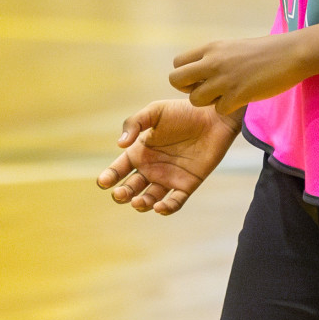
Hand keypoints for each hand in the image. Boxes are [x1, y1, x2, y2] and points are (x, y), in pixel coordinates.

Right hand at [96, 99, 241, 214]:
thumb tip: (120, 144)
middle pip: (130, 188)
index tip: (104, 182)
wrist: (214, 116)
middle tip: (121, 193)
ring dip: (141, 204)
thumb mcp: (155, 111)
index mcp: (140, 152)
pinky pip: (174, 202)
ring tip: (138, 201)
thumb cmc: (184, 111)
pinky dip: (166, 209)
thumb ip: (135, 123)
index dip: (109, 178)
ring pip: (149, 199)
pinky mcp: (187, 184)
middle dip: (122, 194)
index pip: (118, 170)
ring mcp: (169, 177)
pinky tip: (159, 207)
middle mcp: (151, 168)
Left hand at [169, 34, 302, 115]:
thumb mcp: (234, 47)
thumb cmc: (268, 49)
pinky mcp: (237, 95)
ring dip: (209, 102)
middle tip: (207, 91)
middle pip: (176, 80)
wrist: (293, 53)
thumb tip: (204, 72)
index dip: (186, 75)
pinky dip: (228, 108)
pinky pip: (219, 109)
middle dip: (188, 90)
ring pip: (195, 100)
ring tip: (227, 96)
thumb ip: (216, 58)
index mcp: (211, 48)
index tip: (201, 79)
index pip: (178, 63)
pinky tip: (242, 99)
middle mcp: (212, 62)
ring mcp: (224, 79)